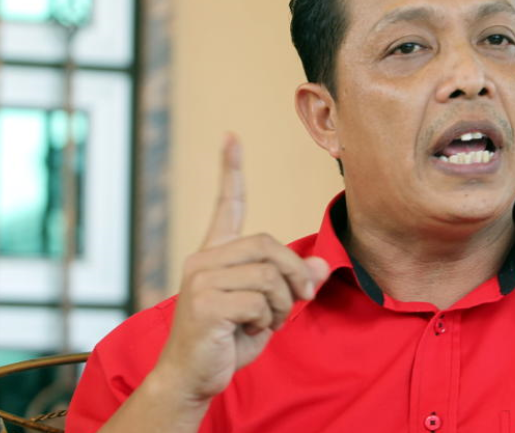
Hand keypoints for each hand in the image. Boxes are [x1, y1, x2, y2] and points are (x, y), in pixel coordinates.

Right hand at [154, 134, 329, 402]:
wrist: (193, 377)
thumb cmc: (227, 340)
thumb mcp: (268, 309)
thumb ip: (290, 284)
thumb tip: (321, 267)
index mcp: (215, 256)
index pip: (227, 206)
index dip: (231, 172)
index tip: (231, 137)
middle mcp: (203, 261)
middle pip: (269, 245)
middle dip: (294, 274)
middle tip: (301, 299)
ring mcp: (200, 280)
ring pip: (268, 275)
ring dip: (283, 304)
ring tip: (269, 321)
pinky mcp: (204, 303)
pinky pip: (259, 300)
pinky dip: (268, 319)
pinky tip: (252, 330)